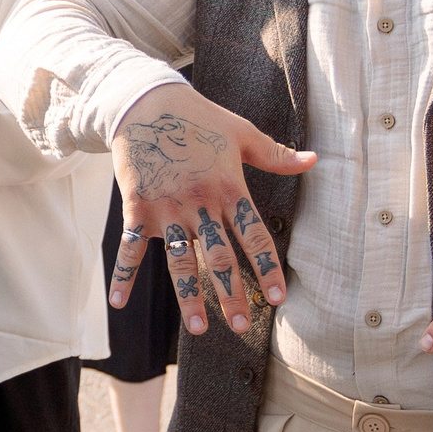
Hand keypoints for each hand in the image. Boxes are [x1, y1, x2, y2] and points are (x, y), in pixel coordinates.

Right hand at [106, 83, 315, 335]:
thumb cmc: (199, 118)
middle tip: (242, 326)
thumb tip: (314, 160)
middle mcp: (199, 202)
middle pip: (219, 256)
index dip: (266, 268)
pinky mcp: (137, 208)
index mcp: (228, 187)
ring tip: (200, 328)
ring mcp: (166, 208)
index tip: (276, 298)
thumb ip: (276, 154)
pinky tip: (119, 303)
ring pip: (180, 260)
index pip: (253, 234)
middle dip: (231, 292)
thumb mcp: (241, 133)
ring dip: (189, 296)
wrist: (146, 102)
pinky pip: (131, 247)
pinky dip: (124, 275)